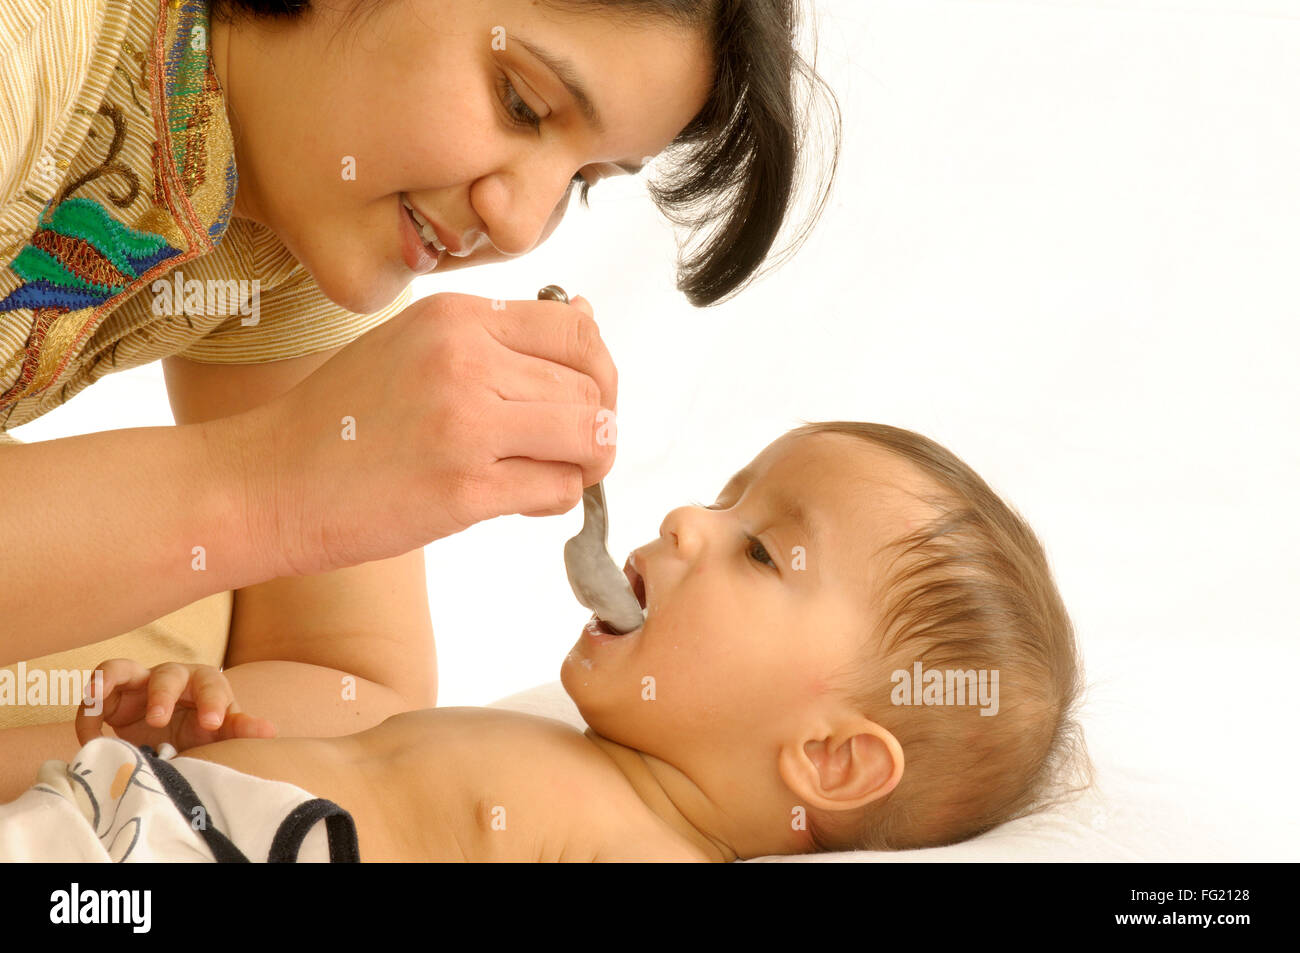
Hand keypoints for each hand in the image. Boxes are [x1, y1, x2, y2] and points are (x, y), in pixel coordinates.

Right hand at [75, 659, 275, 750]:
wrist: (172, 737)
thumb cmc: (201, 729)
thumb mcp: (221, 733)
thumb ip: (240, 729)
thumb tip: (270, 731)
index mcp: (205, 684)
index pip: (212, 685)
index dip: (212, 701)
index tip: (213, 723)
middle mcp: (173, 677)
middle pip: (169, 675)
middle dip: (163, 695)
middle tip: (159, 721)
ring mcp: (139, 682)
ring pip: (122, 669)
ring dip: (111, 685)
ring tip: (98, 705)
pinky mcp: (113, 695)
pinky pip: (96, 692)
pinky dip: (89, 709)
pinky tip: (89, 734)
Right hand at [246, 291, 617, 576]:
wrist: (266, 483)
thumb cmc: (342, 418)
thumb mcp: (414, 345)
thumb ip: (497, 336)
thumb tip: (588, 316)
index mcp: (455, 317)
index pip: (577, 329)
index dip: (597, 370)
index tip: (579, 399)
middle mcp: (465, 360)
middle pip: (590, 387)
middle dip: (594, 424)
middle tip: (567, 449)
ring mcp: (465, 425)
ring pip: (589, 436)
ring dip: (582, 463)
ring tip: (546, 473)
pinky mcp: (463, 490)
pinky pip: (559, 490)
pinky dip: (553, 499)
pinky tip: (517, 497)